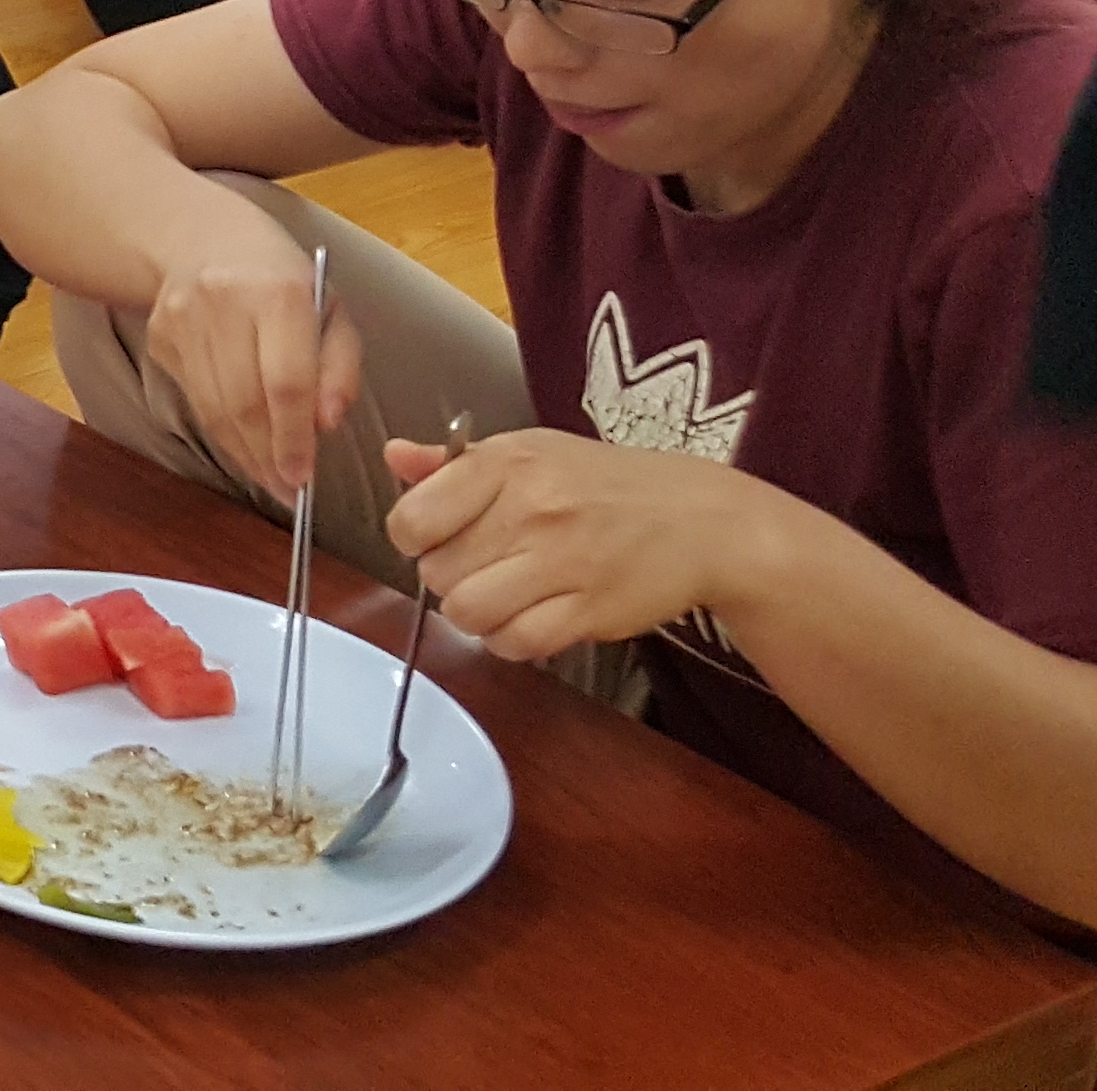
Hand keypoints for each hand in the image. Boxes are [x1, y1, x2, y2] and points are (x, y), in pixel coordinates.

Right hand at [140, 234, 362, 499]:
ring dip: (244, 454)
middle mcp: (224, 301)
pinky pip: (192, 400)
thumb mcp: (332, 311)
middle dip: (268, 456)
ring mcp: (182, 318)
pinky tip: (243, 446)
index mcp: (279, 292)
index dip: (293, 437)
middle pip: (242, 401)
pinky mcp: (159, 335)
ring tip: (270, 478)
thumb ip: (341, 367)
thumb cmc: (283, 281)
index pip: (285, 381)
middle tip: (288, 490)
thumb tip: (328, 424)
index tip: (304, 478)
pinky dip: (221, 432)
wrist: (203, 238)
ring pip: (212, 408)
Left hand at [383, 429, 778, 661]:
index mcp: (510, 464)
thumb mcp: (531, 452)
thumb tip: (395, 457)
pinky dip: (511, 640)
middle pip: (437, 572)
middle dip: (448, 576)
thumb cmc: (605, 484)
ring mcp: (564, 563)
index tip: (435, 535)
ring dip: (475, 613)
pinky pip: (517, 644)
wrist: (701, 520)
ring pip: (469, 613)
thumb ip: (454, 463)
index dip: (414, 536)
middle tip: (480, 565)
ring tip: (501, 593)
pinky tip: (528, 617)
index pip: (413, 518)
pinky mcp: (591, 611)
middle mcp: (534, 510)